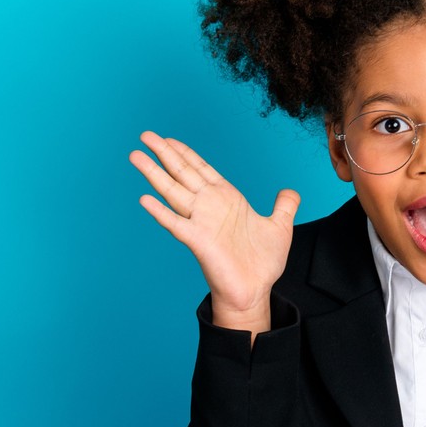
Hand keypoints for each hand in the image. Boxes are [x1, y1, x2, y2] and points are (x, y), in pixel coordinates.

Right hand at [130, 131, 299, 318]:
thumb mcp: (280, 227)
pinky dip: (160, 213)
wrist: (255, 291)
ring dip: (154, 173)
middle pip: (182, 173)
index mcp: (226, 199)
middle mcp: (210, 206)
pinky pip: (176, 224)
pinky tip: (145, 200)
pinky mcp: (198, 241)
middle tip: (145, 135)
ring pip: (173, 191)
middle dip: (164, 153)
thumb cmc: (263, 263)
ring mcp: (201, 222)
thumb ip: (284, 206)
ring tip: (135, 156)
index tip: (168, 138)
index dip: (185, 152)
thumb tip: (290, 192)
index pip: (201, 169)